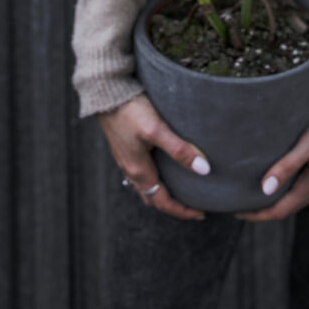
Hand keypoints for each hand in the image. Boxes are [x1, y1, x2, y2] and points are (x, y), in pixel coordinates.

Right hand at [97, 94, 209, 219]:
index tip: (201, 214)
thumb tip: (203, 170)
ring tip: (181, 187)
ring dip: (162, 192)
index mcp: (139, 170)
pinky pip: (140, 173)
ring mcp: (126, 159)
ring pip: (146, 186)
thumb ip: (179, 150)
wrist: (105, 94)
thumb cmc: (130, 111)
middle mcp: (131, 169)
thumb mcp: (157, 130)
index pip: (163, 201)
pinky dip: (155, 178)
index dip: (182, 211)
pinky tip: (163, 165)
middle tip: (193, 205)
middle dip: (173, 205)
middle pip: (153, 198)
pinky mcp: (125, 148)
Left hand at [237, 119, 308, 221]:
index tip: (236, 212)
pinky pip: (302, 188)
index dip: (257, 214)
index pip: (279, 210)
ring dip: (275, 199)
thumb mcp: (306, 145)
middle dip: (263, 209)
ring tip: (255, 192)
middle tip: (241, 203)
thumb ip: (287, 166)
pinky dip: (287, 190)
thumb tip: (265, 189)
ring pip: (295, 199)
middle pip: (286, 208)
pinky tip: (279, 179)